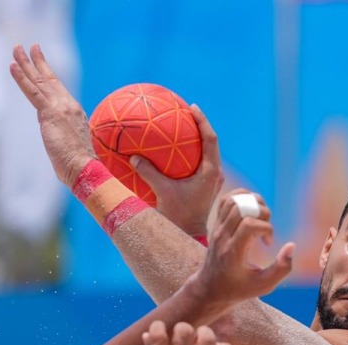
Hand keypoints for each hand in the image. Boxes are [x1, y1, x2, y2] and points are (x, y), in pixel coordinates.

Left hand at [9, 43, 95, 186]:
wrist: (85, 169)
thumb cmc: (79, 166)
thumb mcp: (71, 147)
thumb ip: (62, 138)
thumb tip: (58, 143)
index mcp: (74, 113)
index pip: (58, 91)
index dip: (49, 76)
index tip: (42, 65)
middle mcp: (68, 106)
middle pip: (50, 80)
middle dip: (38, 62)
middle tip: (30, 47)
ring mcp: (60, 107)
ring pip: (39, 81)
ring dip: (26, 63)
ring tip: (16, 49)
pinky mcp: (50, 113)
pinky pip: (33, 91)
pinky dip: (21, 78)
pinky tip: (12, 66)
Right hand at [131, 105, 224, 235]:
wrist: (189, 235)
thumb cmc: (179, 215)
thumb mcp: (163, 192)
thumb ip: (149, 173)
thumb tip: (133, 157)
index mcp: (210, 172)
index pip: (211, 139)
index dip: (203, 121)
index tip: (193, 107)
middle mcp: (214, 174)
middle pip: (211, 143)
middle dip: (201, 126)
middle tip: (188, 112)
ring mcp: (211, 181)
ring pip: (208, 154)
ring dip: (198, 140)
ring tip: (185, 128)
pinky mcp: (206, 188)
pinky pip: (200, 165)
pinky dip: (190, 155)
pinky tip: (176, 153)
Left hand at [185, 189, 294, 306]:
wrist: (211, 289)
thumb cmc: (239, 289)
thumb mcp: (264, 286)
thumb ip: (282, 269)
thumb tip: (291, 246)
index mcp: (233, 252)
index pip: (249, 224)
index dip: (266, 228)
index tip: (268, 243)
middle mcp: (222, 237)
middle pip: (242, 208)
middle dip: (261, 213)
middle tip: (265, 229)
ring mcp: (216, 228)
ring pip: (233, 200)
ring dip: (252, 203)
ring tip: (260, 218)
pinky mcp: (215, 224)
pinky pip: (226, 201)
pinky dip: (242, 199)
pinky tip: (251, 212)